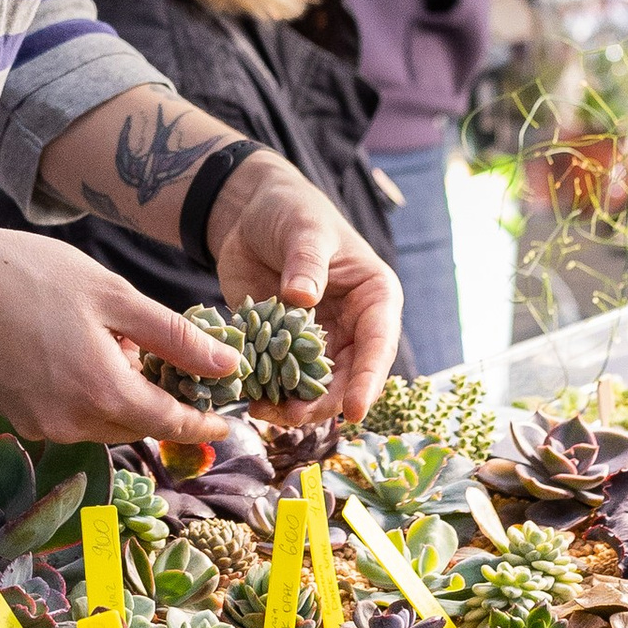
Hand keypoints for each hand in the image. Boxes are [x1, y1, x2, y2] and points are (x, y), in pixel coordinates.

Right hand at [0, 224, 239, 446]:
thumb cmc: (28, 273)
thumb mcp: (113, 295)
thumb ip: (173, 337)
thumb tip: (227, 365)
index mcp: (103, 392)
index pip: (170, 421)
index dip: (202, 422)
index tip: (227, 422)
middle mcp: (71, 423)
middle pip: (137, 424)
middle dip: (160, 402)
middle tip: (175, 363)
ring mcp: (40, 425)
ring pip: (103, 422)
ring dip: (122, 395)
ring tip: (119, 342)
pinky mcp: (16, 417)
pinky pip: (70, 415)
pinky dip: (89, 394)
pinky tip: (80, 349)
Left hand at [205, 148, 401, 423]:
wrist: (251, 215)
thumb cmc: (290, 211)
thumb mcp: (303, 230)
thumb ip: (306, 262)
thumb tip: (303, 298)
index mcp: (374, 297)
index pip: (379, 344)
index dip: (368, 380)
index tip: (356, 411)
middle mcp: (355, 325)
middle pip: (349, 377)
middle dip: (324, 402)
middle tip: (293, 415)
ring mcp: (321, 340)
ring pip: (317, 386)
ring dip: (295, 404)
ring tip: (263, 411)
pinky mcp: (287, 347)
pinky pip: (284, 378)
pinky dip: (270, 393)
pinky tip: (249, 399)